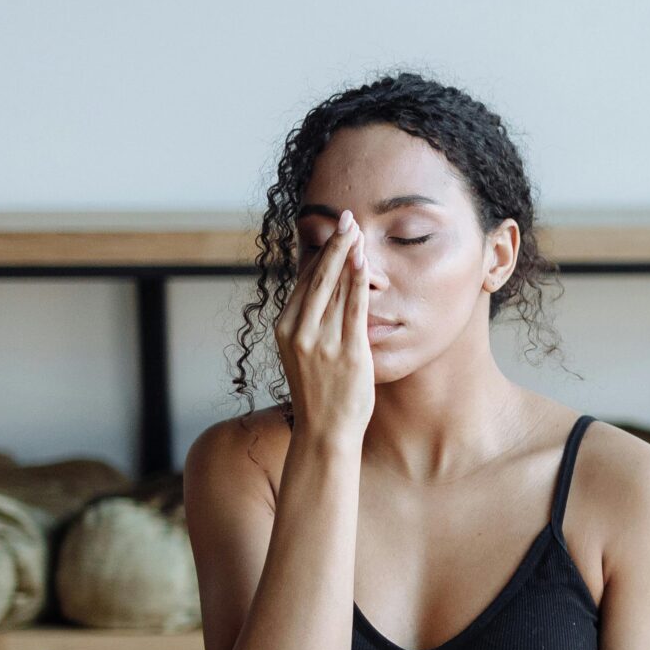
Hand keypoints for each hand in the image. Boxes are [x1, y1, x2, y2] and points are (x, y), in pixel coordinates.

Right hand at [276, 208, 377, 446]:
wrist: (325, 431)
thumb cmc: (320, 393)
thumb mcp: (304, 354)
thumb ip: (310, 324)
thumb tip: (321, 296)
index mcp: (285, 328)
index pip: (302, 282)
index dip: (319, 254)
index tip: (330, 231)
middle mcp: (299, 330)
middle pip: (316, 277)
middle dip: (333, 244)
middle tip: (346, 218)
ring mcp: (321, 340)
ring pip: (334, 287)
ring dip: (346, 254)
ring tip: (356, 230)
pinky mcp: (347, 350)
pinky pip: (353, 307)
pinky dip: (358, 281)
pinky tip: (364, 261)